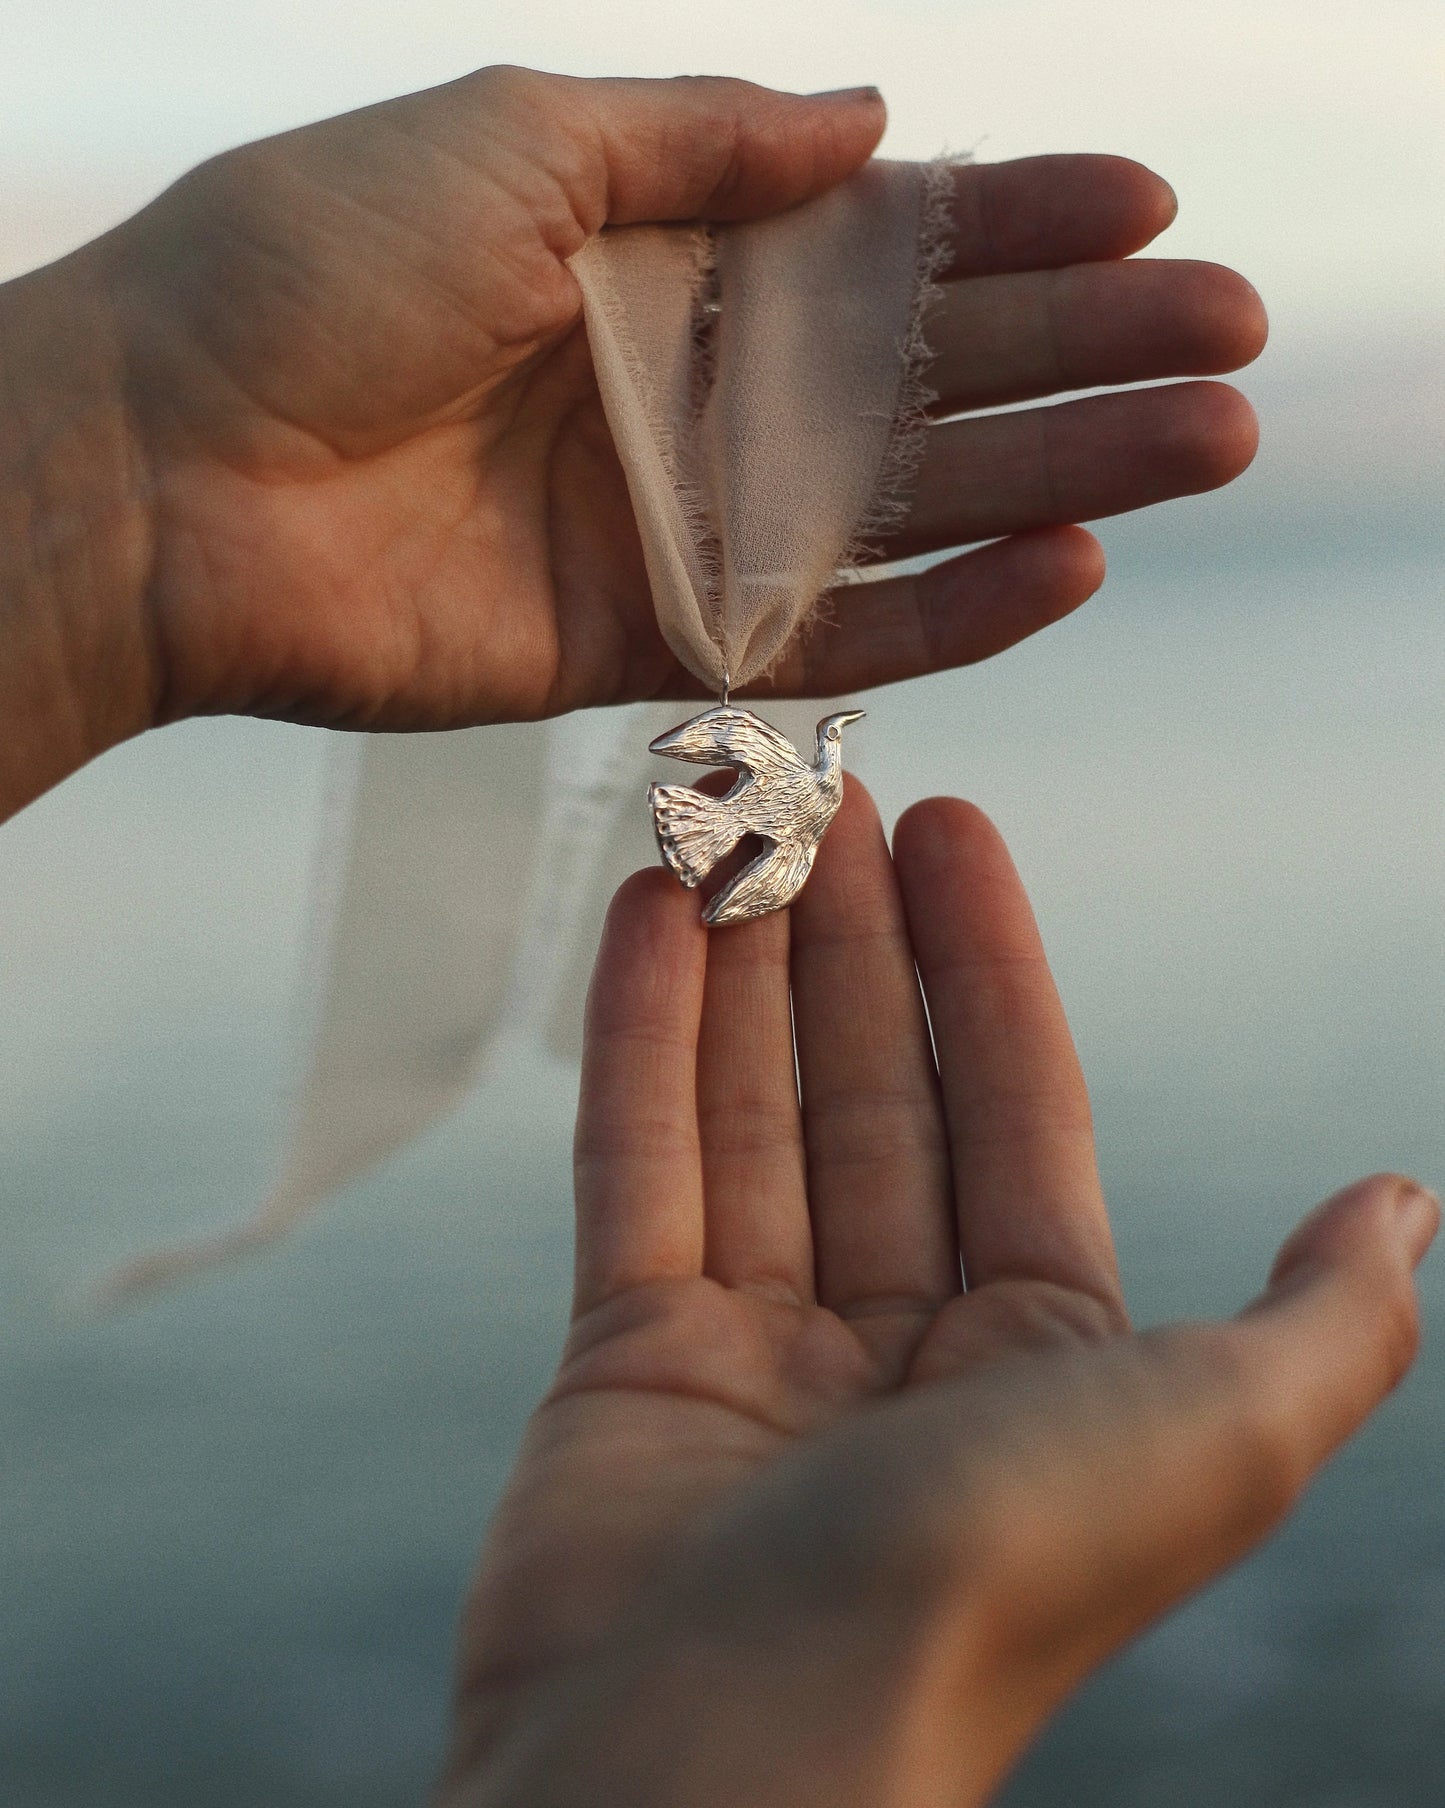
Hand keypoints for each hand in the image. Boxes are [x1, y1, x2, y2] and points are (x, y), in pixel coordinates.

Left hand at [2, 68, 1263, 808]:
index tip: (1148, 210)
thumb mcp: (512, 140)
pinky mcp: (651, 649)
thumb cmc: (304, 270)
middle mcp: (689, 391)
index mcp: (662, 250)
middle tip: (1234, 338)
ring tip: (1211, 443)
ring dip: (1063, 476)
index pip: (880, 240)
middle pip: (926, 376)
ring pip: (909, 509)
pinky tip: (1071, 569)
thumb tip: (877, 118)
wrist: (165, 466)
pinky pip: (831, 640)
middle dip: (1085, 353)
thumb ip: (705, 140)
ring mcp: (679, 528)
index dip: (1016, 224)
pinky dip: (950, 615)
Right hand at [439, 784, 1434, 1807]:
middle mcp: (906, 1344)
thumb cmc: (984, 1595)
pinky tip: (645, 922)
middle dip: (851, 936)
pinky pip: (640, 1166)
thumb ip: (1320, 1317)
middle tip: (820, 788)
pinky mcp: (625, 1361)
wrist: (720, 1759)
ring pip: (753, 1112)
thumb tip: (1401, 1201)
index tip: (949, 827)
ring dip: (743, 964)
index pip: (1013, 1105)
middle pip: (875, 1089)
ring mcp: (757, 1349)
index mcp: (1044, 1351)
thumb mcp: (1209, 1437)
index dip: (986, 959)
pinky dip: (641, 1042)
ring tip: (725, 828)